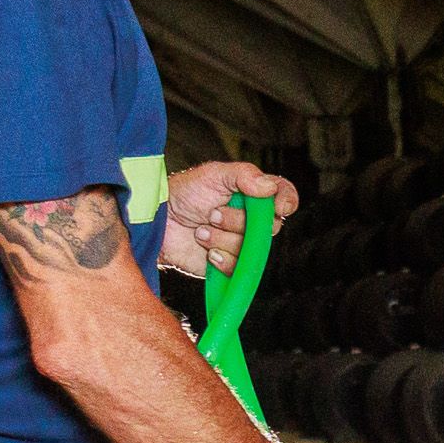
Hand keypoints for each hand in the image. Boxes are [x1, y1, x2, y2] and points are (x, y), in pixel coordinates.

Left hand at [160, 160, 299, 276]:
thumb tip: (270, 189)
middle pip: (270, 227)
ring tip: (201, 230)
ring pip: (252, 248)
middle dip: (238, 221)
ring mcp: (240, 243)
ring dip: (223, 238)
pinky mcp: (228, 263)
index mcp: (253, 195)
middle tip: (212, 213)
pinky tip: (206, 249)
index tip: (277, 206)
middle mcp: (251, 220)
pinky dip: (222, 258)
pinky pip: (239, 267)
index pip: (284, 197)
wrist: (157, 222)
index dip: (286, 202)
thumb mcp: (214, 175)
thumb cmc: (183, 193)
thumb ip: (245, 176)